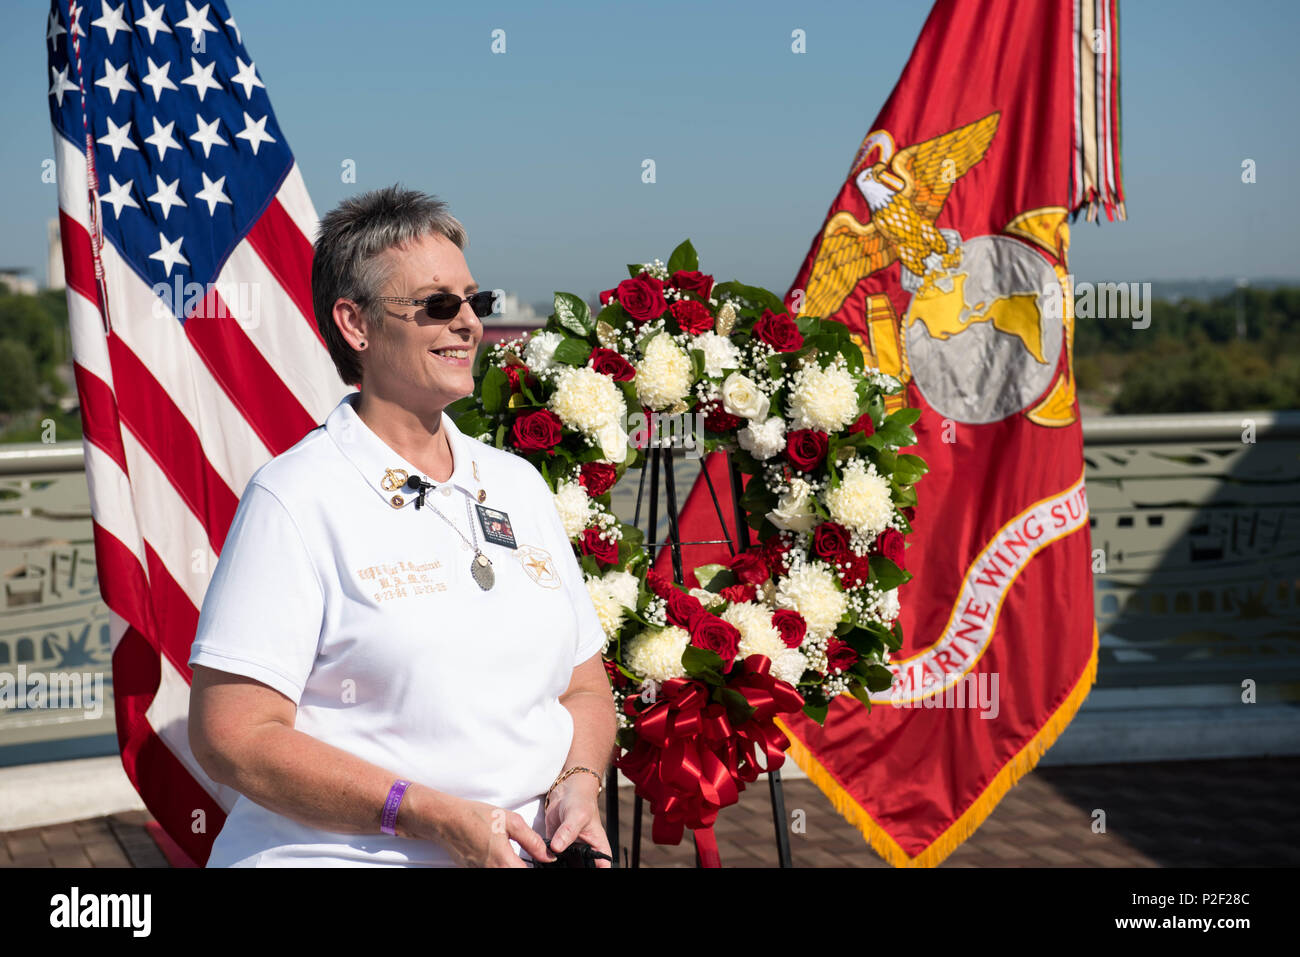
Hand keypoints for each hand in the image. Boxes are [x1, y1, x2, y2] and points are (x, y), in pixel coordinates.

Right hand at [436, 796, 553, 867]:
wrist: (446, 820)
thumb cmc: (475, 817)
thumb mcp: (511, 822)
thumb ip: (532, 841)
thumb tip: (547, 855)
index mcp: (504, 862)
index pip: (527, 874)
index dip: (538, 868)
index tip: (542, 861)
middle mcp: (491, 872)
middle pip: (515, 875)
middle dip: (522, 866)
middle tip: (526, 857)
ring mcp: (480, 874)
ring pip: (503, 873)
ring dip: (511, 866)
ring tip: (512, 855)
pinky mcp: (473, 872)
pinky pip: (491, 871)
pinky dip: (499, 865)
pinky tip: (499, 855)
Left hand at [544, 772, 611, 867]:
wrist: (566, 789)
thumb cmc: (580, 800)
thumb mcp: (577, 815)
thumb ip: (567, 832)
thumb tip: (556, 848)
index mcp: (599, 848)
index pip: (602, 869)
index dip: (596, 873)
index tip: (580, 869)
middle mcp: (585, 853)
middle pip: (581, 869)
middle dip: (571, 870)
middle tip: (560, 867)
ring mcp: (569, 851)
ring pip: (564, 867)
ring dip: (557, 867)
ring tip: (549, 863)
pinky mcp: (555, 847)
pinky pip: (550, 858)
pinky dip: (545, 861)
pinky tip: (540, 860)